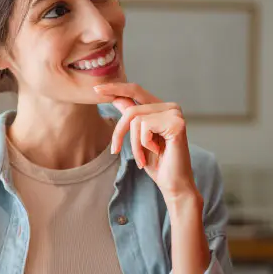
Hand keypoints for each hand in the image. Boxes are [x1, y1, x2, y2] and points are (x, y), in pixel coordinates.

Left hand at [94, 83, 196, 203]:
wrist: (173, 185)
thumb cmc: (157, 164)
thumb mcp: (138, 138)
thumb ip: (131, 117)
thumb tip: (117, 98)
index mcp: (162, 108)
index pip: (135, 91)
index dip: (115, 88)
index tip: (95, 89)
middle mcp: (170, 107)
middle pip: (131, 110)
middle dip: (119, 132)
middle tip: (115, 151)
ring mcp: (175, 113)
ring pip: (135, 119)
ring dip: (134, 145)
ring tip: (143, 158)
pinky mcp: (176, 123)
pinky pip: (144, 127)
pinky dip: (143, 145)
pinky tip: (157, 153)